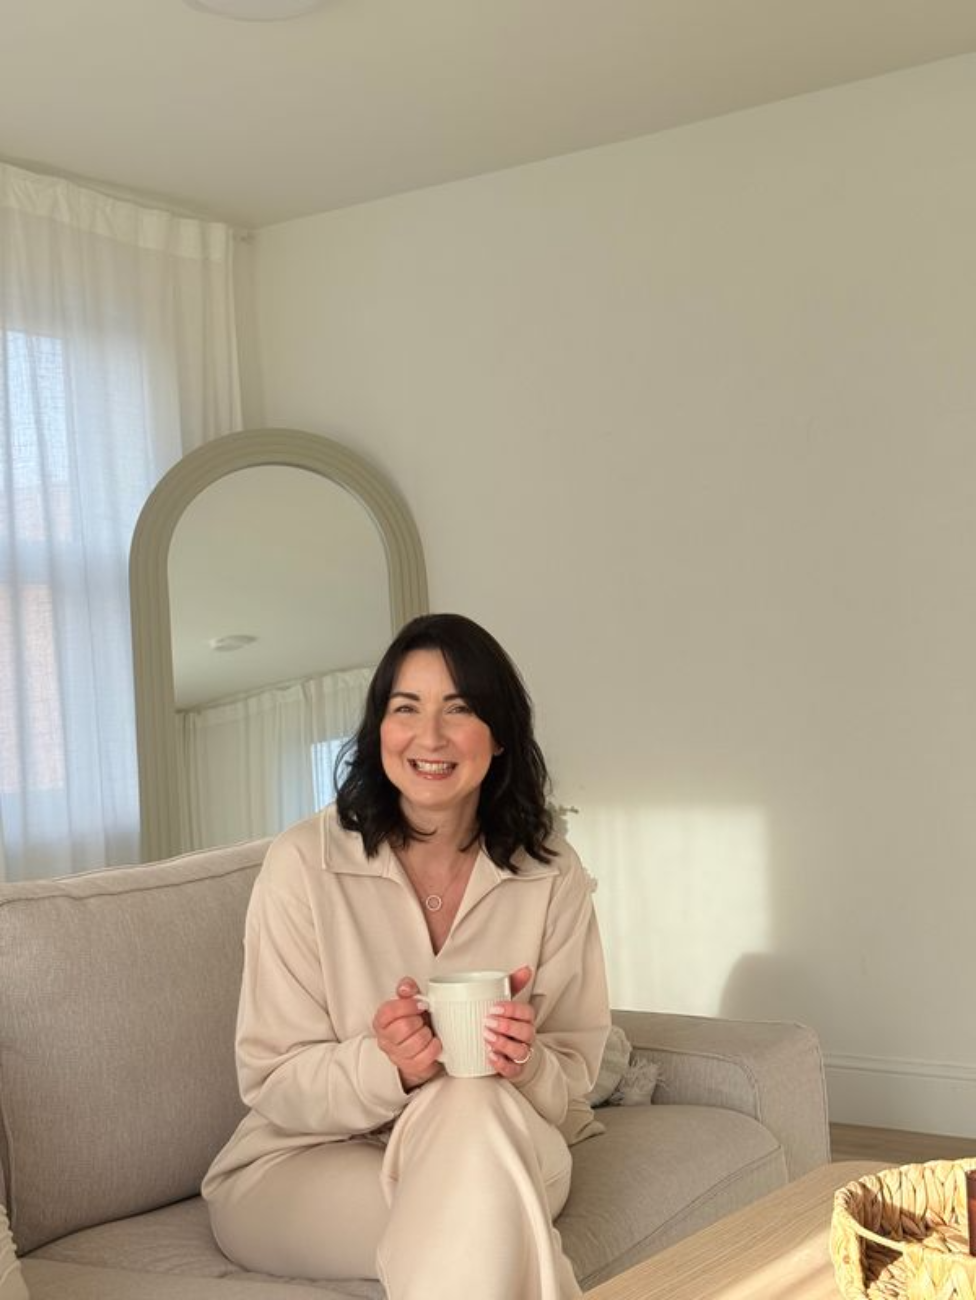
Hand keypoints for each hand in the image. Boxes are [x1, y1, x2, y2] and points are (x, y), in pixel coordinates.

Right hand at [373, 976, 442, 1090]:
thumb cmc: (415, 1022)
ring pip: (415, 1043)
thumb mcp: (411, 1002)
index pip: (389, 1012)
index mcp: (382, 1021)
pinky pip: (424, 1058)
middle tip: (423, 1020)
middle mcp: (385, 1039)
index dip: (408, 1006)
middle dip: (419, 1021)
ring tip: (427, 1031)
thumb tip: (405, 987)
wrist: (421, 1048)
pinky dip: (434, 1048)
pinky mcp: (410, 1067)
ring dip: (427, 1035)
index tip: (421, 1004)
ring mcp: (396, 1055)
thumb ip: (408, 989)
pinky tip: (433, 1043)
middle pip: (403, 1027)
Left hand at [484, 965, 536, 1078]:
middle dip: (507, 1027)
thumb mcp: (506, 1005)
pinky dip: (502, 1064)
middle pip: (526, 1032)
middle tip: (488, 1022)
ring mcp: (522, 1055)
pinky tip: (490, 1057)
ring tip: (487, 1038)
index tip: (494, 1007)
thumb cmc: (507, 1025)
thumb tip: (526, 968)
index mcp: (526, 1020)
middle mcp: (527, 1038)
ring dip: (504, 1044)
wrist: (508, 1054)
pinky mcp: (515, 1071)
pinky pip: (513, 1070)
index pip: (527, 1013)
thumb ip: (513, 985)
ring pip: (521, 1051)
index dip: (512, 1010)